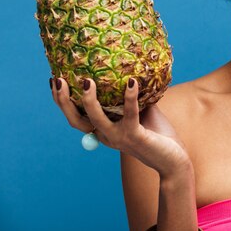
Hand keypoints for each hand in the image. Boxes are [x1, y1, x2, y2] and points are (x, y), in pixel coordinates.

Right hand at [50, 77, 190, 177]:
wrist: (175, 160)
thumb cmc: (159, 135)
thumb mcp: (143, 111)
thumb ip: (133, 96)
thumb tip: (128, 70)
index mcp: (104, 131)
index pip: (77, 116)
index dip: (63, 101)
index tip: (55, 80)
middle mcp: (106, 136)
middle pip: (77, 120)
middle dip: (64, 101)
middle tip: (58, 80)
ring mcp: (119, 138)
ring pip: (96, 119)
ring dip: (89, 101)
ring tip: (88, 81)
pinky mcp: (135, 137)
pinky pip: (129, 115)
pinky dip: (130, 97)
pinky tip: (132, 82)